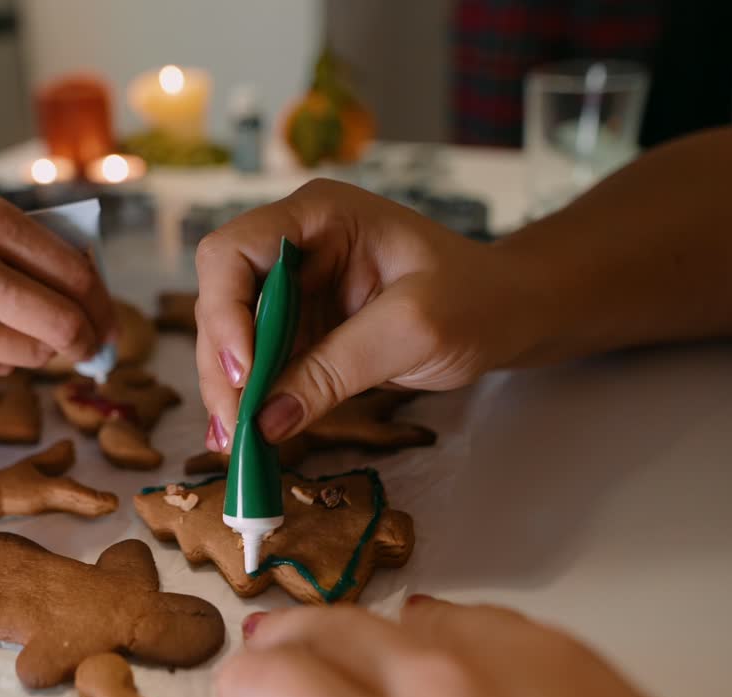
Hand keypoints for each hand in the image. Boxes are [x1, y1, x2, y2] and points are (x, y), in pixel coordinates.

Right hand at [0, 191, 112, 389]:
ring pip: (33, 354)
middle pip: (65, 324)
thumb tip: (88, 291)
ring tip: (9, 327)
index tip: (107, 318)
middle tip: (91, 344)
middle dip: (88, 339)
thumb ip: (22, 246)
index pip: (75, 273)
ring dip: (37, 347)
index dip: (103, 303)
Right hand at [195, 178, 539, 449]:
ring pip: (232, 339)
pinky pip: (259, 365)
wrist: (508, 313)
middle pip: (223, 300)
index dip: (225, 311)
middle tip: (235, 426)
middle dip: (224, 364)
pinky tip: (245, 438)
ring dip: (230, 390)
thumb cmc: (475, 300)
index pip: (234, 252)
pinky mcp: (302, 329)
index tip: (246, 372)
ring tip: (234, 444)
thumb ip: (336, 370)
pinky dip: (252, 401)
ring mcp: (294, 290)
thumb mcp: (412, 331)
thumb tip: (266, 421)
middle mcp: (293, 247)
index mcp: (316, 216)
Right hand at [217, 597, 669, 696]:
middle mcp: (441, 679)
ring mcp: (506, 651)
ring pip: (396, 612)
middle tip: (270, 659)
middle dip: (286, 642)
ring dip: (364, 636)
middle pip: (327, 625)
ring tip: (350, 658)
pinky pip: (470, 618)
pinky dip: (440, 635)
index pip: (271, 675)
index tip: (238, 690)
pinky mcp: (556, 643)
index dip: (241, 683)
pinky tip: (433, 655)